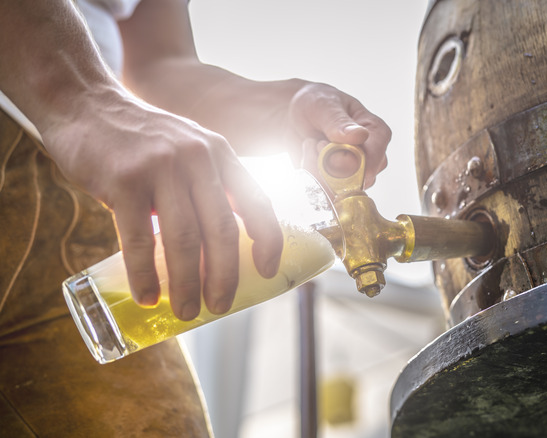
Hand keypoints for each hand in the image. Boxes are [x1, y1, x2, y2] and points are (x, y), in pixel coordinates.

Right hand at [43, 88, 282, 320]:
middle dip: (225, 276)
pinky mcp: (123, 180)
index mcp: (220, 153)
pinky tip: (147, 295)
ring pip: (184, 239)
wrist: (84, 103)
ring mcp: (160, 167)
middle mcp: (197, 158)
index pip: (257, 201)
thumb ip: (206, 184)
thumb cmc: (140, 139)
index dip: (268, 240)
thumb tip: (220, 246)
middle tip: (221, 306)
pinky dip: (144, 273)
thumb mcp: (188, 147)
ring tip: (187, 311)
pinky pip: (137, 238)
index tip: (266, 271)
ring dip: (188, 283)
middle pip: (222, 229)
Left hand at [288, 83, 390, 187]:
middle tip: (316, 142)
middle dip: (328, 166)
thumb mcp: (324, 105)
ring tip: (311, 145)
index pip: (375, 159)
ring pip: (339, 190)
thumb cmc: (317, 104)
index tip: (323, 145)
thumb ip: (339, 122)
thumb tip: (360, 136)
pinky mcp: (339, 185)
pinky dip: (310, 176)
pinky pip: (325, 193)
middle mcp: (372, 158)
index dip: (349, 161)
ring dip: (316, 170)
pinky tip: (308, 156)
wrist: (297, 116)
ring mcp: (357, 174)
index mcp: (377, 134)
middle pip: (358, 181)